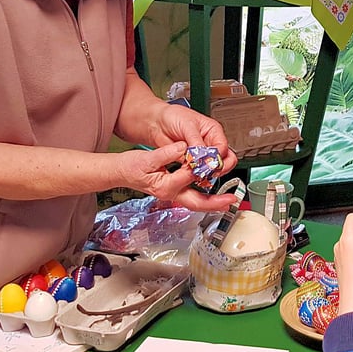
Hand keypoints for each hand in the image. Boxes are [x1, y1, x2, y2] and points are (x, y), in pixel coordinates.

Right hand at [120, 141, 236, 211]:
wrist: (121, 172)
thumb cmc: (131, 167)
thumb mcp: (147, 159)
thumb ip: (165, 154)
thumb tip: (182, 148)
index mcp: (165, 186)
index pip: (189, 176)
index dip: (201, 167)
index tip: (210, 159)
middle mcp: (171, 193)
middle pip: (197, 202)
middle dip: (215, 203)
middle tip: (230, 201)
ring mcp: (174, 193)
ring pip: (197, 201)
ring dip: (213, 201)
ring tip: (228, 199)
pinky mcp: (175, 190)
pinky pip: (193, 196)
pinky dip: (206, 196)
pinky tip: (215, 192)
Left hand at [152, 105, 238, 173]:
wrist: (156, 123)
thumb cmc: (172, 116)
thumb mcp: (187, 125)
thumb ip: (196, 142)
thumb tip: (203, 156)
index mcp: (213, 131)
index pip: (222, 148)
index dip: (216, 158)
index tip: (207, 163)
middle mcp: (209, 143)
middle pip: (224, 160)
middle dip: (216, 168)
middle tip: (205, 171)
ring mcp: (200, 154)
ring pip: (212, 168)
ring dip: (205, 172)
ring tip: (195, 172)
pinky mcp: (191, 162)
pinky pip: (197, 172)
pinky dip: (194, 175)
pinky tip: (189, 174)